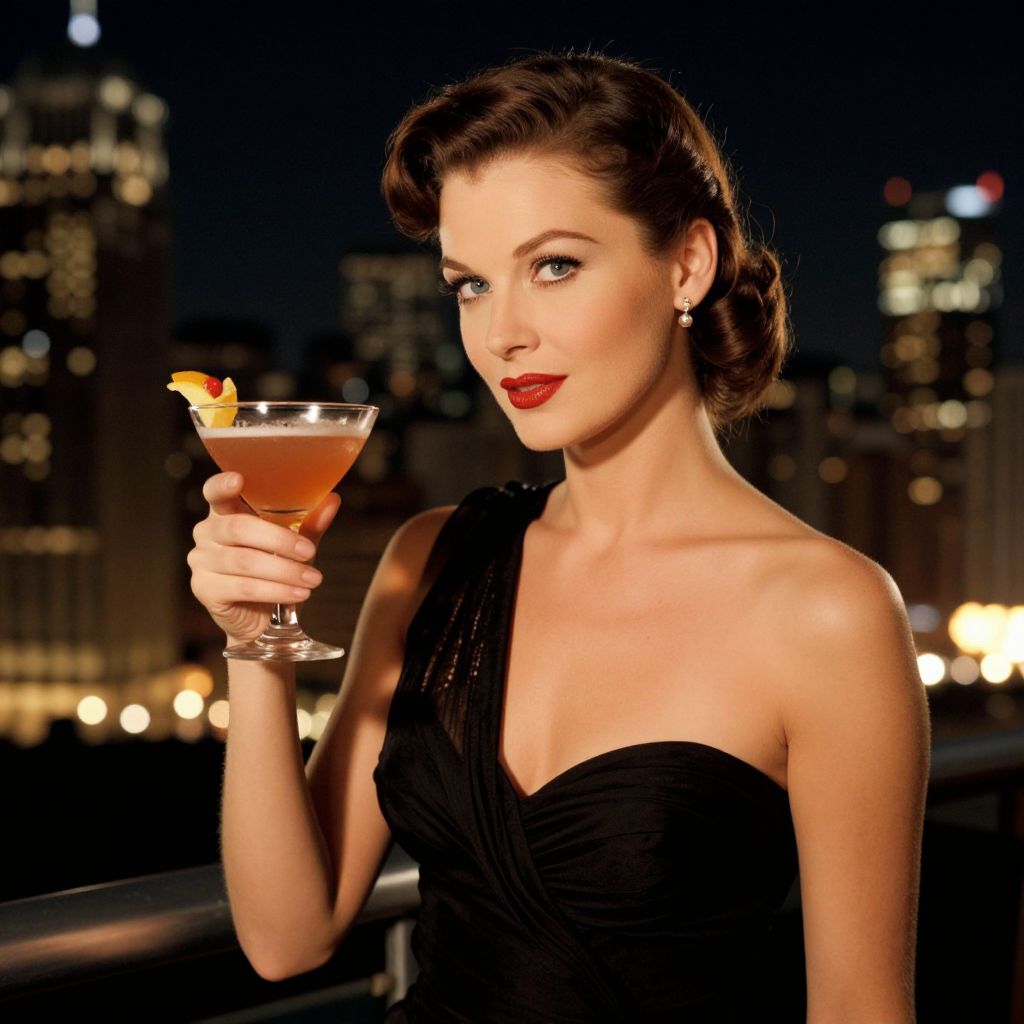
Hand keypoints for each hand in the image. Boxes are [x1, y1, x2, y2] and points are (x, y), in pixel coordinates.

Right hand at [187, 472, 341, 643]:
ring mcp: (201, 561)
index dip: (222, 485)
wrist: (263, 619)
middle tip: (309, 552)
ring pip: (244, 561)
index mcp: (225, 512)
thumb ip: (309, 523)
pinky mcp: (205, 589)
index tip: (239, 479)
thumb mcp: (294, 545)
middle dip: (279, 540)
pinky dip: (276, 590)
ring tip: (312, 579)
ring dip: (284, 571)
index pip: (215, 492)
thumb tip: (332, 500)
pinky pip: (243, 587)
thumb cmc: (275, 571)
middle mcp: (207, 533)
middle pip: (238, 528)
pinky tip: (298, 594)